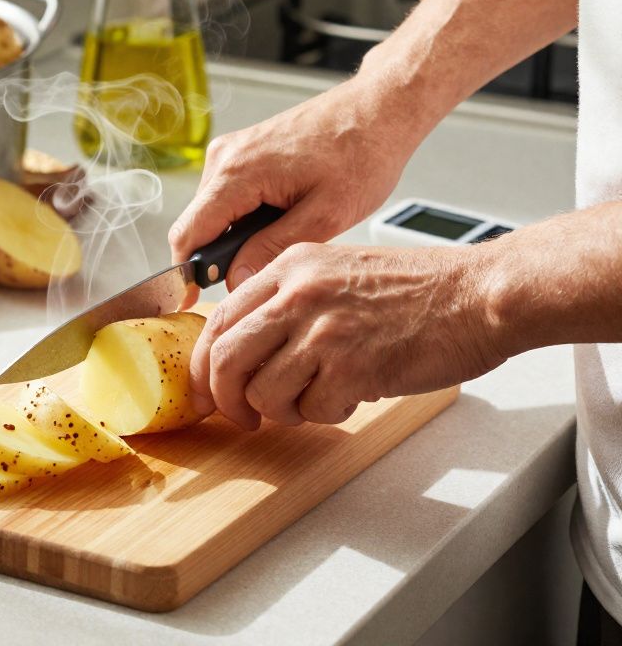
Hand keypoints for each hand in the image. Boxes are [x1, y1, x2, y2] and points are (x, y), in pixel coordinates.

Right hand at [169, 78, 426, 298]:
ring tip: (282, 235)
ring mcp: (231, 151)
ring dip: (234, 236)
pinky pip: (225, 196)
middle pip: (196, 225)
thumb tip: (235, 280)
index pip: (188, 234)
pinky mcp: (241, 151)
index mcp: (238, 173)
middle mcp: (224, 158)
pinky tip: (280, 217)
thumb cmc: (361, 153)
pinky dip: (243, 217)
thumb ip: (272, 251)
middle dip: (218, 256)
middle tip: (262, 270)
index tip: (190, 300)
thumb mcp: (324, 216)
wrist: (378, 110)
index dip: (186, 273)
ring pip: (210, 213)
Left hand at [190, 242, 504, 429]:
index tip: (205, 390)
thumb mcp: (337, 272)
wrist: (480, 295)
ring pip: (262, 391)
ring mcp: (324, 329)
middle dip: (225, 399)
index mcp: (291, 266)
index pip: (218, 319)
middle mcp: (299, 293)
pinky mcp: (352, 365)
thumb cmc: (419, 289)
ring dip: (281, 411)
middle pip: (225, 358)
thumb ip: (288, 301)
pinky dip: (325, 415)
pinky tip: (351, 396)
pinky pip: (312, 410)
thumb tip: (243, 348)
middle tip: (240, 416)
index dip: (203, 364)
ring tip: (312, 400)